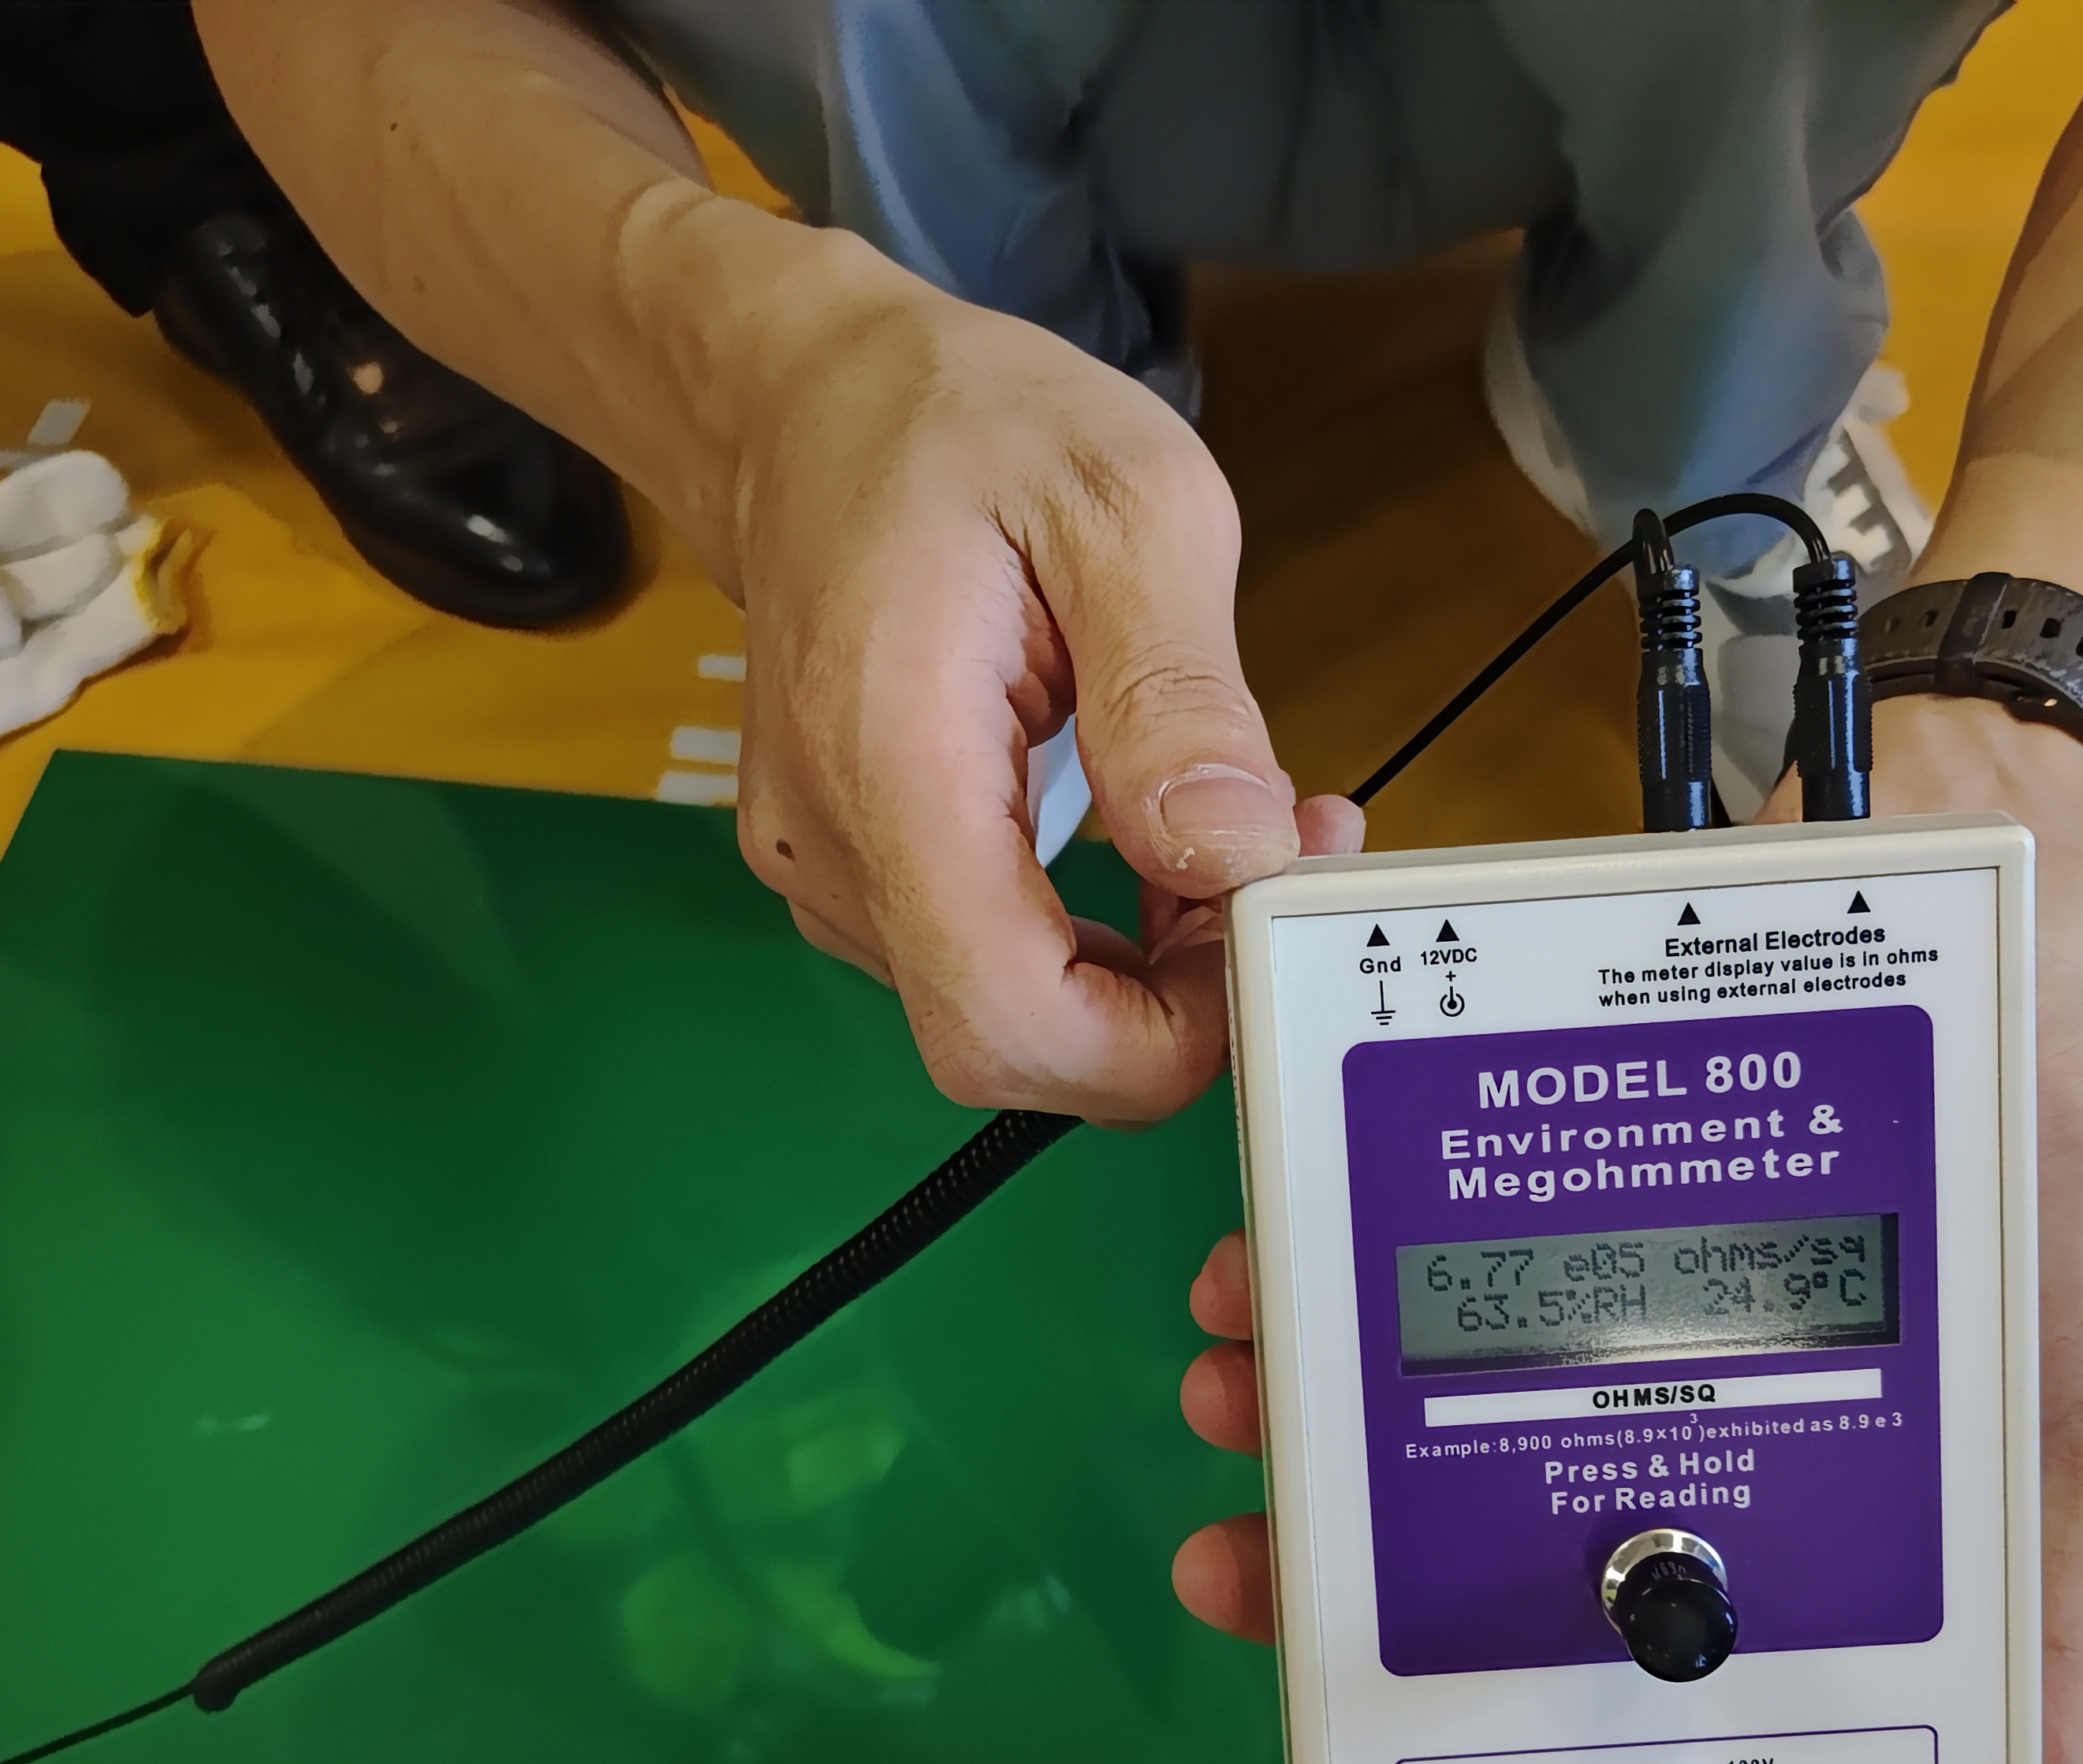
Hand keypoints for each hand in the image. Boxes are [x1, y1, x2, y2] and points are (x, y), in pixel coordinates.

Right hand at [722, 235, 1356, 1120]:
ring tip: (1231, 827)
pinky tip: (1159, 840)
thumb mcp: (1123, 501)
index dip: (1156, 1040)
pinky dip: (1101, 938)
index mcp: (887, 761)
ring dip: (1149, 967)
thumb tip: (1235, 848)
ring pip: (1014, 1014)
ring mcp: (832, 873)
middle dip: (1174, 1004)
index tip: (1262, 942)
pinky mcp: (858, 872)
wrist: (807, 399)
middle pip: (1013, 1045)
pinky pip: (992, 963)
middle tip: (1275, 868)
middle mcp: (834, 848)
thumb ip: (1179, 693)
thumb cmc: (958, 424)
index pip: (1007, 1017)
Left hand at [1169, 696, 2082, 1763]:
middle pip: (1458, 1495)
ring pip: (1407, 1346)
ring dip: (1301, 1371)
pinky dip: (1332, 1209)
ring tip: (1241, 1367)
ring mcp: (1583, 1262)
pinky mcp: (1546, 1130)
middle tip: (1243, 1531)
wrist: (2035, 931)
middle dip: (1328, 1523)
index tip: (1341, 1686)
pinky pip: (1412, 1179)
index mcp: (1759, 1493)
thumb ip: (2067, 1619)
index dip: (1466, 1674)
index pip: (1591, 1622)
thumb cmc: (2071, 1193)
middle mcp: (1651, 1390)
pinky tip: (1273, 1223)